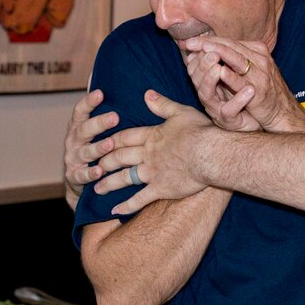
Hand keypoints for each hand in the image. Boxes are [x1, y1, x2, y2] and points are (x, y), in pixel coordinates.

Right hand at [63, 89, 119, 210]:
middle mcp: (73, 140)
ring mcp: (72, 158)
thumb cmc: (90, 145)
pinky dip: (91, 173)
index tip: (101, 93)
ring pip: (85, 152)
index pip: (80, 111)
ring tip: (110, 144)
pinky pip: (82, 175)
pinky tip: (100, 171)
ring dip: (98, 148)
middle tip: (115, 117)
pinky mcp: (74, 176)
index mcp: (77, 126)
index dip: (89, 102)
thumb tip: (94, 73)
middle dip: (99, 123)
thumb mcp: (90, 127)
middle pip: (84, 130)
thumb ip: (93, 105)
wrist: (78, 179)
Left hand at [92, 90, 215, 214]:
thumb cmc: (200, 132)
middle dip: (104, 162)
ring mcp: (152, 173)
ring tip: (97, 189)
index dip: (110, 141)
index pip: (124, 138)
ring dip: (109, 184)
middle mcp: (147, 155)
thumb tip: (147, 93)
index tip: (100, 144)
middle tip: (93, 167)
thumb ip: (162, 104)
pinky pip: (139, 200)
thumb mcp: (181, 112)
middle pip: (119, 158)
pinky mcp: (161, 189)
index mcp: (151, 136)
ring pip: (124, 178)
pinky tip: (116, 211)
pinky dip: (126, 206)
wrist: (211, 154)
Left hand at [184, 37, 304, 133]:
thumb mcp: (251, 69)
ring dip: (220, 52)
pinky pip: (243, 81)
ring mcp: (260, 73)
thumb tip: (210, 49)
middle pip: (231, 46)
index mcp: (257, 50)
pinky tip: (219, 71)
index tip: (190, 41)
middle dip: (209, 44)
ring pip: (237, 59)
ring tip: (205, 49)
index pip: (229, 41)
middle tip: (190, 43)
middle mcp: (260, 58)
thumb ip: (235, 59)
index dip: (209, 40)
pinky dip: (232, 76)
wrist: (282, 112)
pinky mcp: (260, 90)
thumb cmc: (263, 90)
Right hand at [185, 49, 259, 131]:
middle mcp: (209, 96)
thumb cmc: (242, 97)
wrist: (258, 121)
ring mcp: (217, 109)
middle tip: (213, 53)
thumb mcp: (231, 76)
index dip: (198, 55)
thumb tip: (211, 41)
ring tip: (221, 69)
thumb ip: (222, 61)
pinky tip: (249, 90)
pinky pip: (230, 110)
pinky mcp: (230, 121)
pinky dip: (239, 100)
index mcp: (207, 83)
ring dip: (212, 80)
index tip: (204, 43)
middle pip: (198, 79)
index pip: (194, 67)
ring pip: (207, 94)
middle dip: (204, 65)